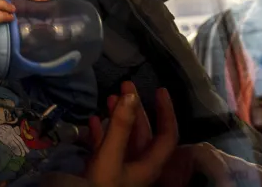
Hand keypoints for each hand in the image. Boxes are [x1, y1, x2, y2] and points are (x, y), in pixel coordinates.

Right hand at [95, 84, 261, 186]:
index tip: (160, 90)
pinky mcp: (105, 170)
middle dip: (135, 108)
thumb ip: (120, 128)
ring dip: (118, 117)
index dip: (166, 112)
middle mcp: (140, 165)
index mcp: (150, 165)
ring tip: (110, 97)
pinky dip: (102, 132)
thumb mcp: (110, 156)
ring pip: (124, 138)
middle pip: (144, 133)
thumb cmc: (102, 186)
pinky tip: (94, 119)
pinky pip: (107, 147)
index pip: (167, 135)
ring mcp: (122, 168)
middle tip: (125, 85)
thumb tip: (131, 96)